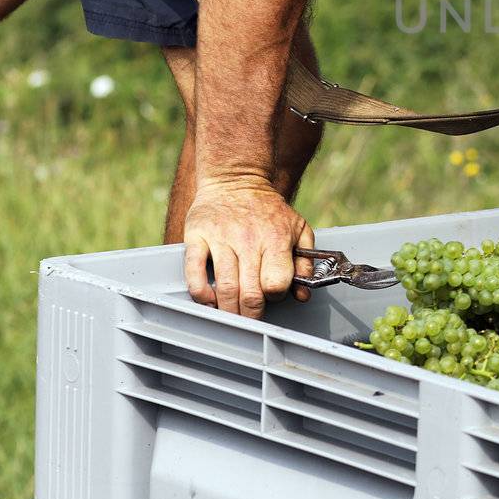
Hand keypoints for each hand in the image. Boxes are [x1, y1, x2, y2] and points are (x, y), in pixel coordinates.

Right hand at [183, 177, 313, 318]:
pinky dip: (201, 294)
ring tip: (232, 316)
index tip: (272, 295)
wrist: (235, 178)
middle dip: (251, 315)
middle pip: (250, 293)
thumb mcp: (297, 228)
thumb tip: (303, 294)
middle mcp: (248, 239)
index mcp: (275, 238)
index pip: (276, 283)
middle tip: (250, 319)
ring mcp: (220, 238)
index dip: (275, 296)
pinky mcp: (196, 236)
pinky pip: (194, 272)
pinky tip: (209, 300)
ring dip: (228, 311)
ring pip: (224, 288)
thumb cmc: (268, 209)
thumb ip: (305, 261)